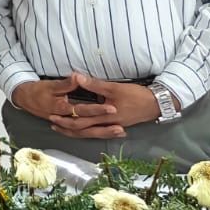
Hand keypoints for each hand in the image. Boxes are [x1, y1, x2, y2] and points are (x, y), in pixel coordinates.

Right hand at [11, 76, 119, 138]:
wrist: (25, 99)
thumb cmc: (37, 91)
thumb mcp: (50, 85)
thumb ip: (66, 83)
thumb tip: (78, 77)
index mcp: (61, 108)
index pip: (82, 110)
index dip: (97, 110)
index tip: (112, 108)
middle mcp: (65, 119)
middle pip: (87, 127)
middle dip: (105, 128)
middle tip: (122, 127)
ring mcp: (67, 123)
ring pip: (87, 132)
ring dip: (103, 133)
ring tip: (121, 132)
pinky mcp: (69, 124)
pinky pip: (84, 132)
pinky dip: (97, 132)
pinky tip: (109, 132)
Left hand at [46, 73, 163, 138]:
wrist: (157, 104)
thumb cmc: (136, 95)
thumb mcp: (115, 88)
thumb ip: (95, 84)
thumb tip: (76, 77)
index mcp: (104, 116)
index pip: (80, 120)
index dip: (65, 118)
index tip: (52, 115)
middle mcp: (106, 124)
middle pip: (83, 129)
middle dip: (67, 127)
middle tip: (52, 123)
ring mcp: (113, 126)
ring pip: (90, 132)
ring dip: (76, 131)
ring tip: (63, 128)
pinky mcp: (118, 125)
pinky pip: (99, 131)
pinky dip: (90, 131)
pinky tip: (84, 131)